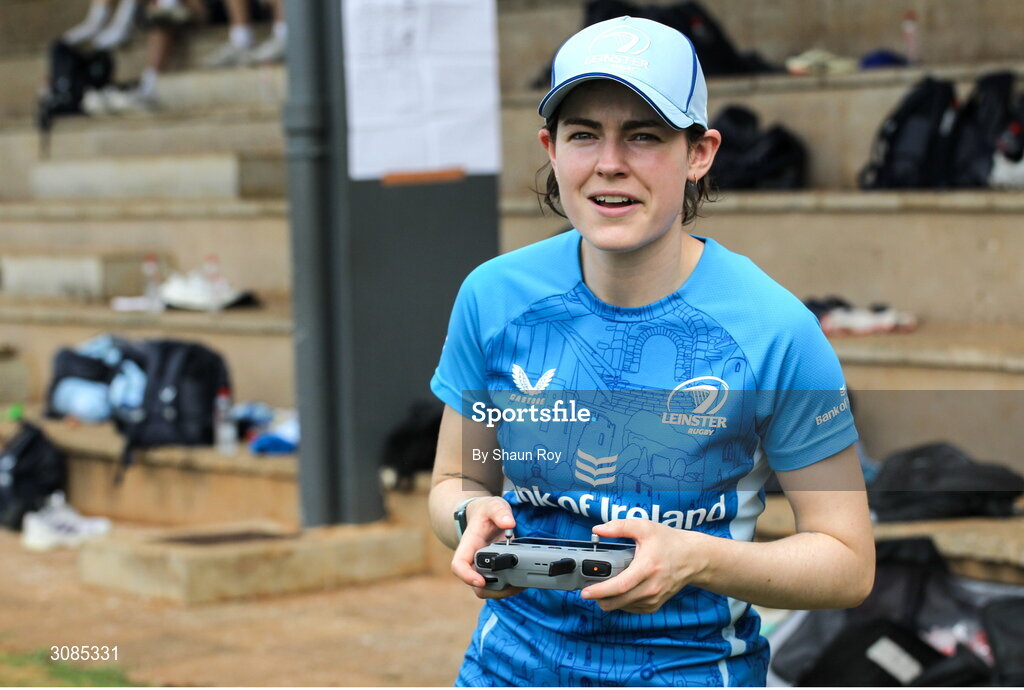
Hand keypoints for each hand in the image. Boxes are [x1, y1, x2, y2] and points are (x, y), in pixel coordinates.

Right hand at [450, 497, 524, 599]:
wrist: (486, 516)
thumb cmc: (486, 512)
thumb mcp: (493, 505)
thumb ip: (500, 512)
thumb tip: (509, 524)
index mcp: (468, 545)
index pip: (459, 565)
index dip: (467, 576)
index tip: (481, 581)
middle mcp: (472, 560)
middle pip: (475, 585)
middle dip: (494, 589)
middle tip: (513, 584)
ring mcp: (482, 568)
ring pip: (487, 590)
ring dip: (503, 591)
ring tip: (521, 583)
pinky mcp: (493, 571)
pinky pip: (497, 587)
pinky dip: (509, 588)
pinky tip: (522, 582)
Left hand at [580, 519, 713, 613]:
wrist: (693, 558)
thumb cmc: (668, 542)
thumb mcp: (644, 527)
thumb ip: (619, 527)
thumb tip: (598, 529)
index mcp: (647, 567)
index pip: (620, 585)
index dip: (601, 591)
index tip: (585, 592)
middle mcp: (652, 586)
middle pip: (619, 601)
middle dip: (599, 599)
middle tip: (587, 592)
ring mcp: (655, 598)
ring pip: (625, 607)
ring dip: (609, 602)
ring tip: (600, 590)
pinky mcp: (656, 604)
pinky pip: (633, 609)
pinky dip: (621, 604)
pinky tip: (617, 593)